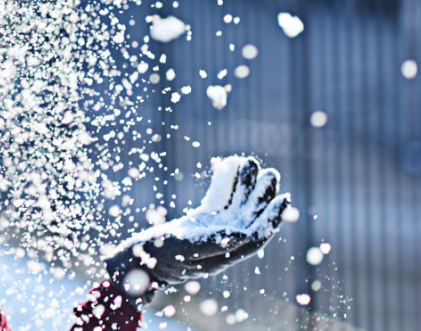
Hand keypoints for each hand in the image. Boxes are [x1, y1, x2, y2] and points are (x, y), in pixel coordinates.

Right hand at [106, 155, 290, 300]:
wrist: (136, 258)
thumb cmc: (158, 256)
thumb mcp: (185, 249)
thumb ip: (213, 243)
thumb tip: (243, 234)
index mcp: (225, 253)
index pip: (256, 236)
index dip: (272, 218)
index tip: (284, 198)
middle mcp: (223, 242)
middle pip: (249, 217)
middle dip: (261, 196)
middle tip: (271, 173)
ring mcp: (212, 230)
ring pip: (235, 204)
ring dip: (245, 185)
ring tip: (250, 162)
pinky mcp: (200, 220)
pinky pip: (217, 199)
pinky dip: (223, 183)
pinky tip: (227, 164)